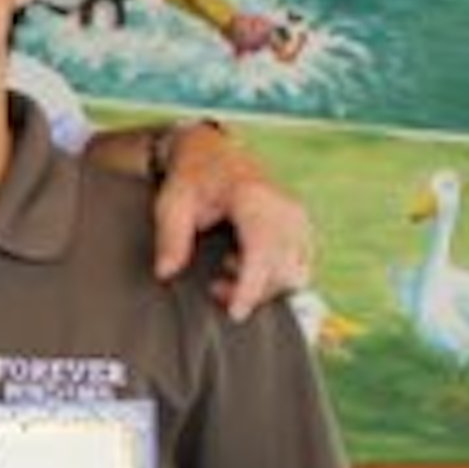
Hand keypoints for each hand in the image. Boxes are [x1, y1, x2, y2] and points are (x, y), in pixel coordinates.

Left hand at [150, 124, 313, 320]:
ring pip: (297, 273)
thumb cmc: (192, 178)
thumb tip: (166, 274)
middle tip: (214, 287)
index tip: (235, 313)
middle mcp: (287, 209)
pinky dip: (274, 276)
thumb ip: (170, 238)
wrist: (214, 154)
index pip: (264, 251)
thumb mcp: (171, 202)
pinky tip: (244, 263)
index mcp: (256, 198)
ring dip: (265, 286)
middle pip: (285, 270)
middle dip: (252, 291)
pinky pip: (299, 267)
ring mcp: (299, 219)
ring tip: (227, 270)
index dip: (253, 287)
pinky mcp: (302, 229)